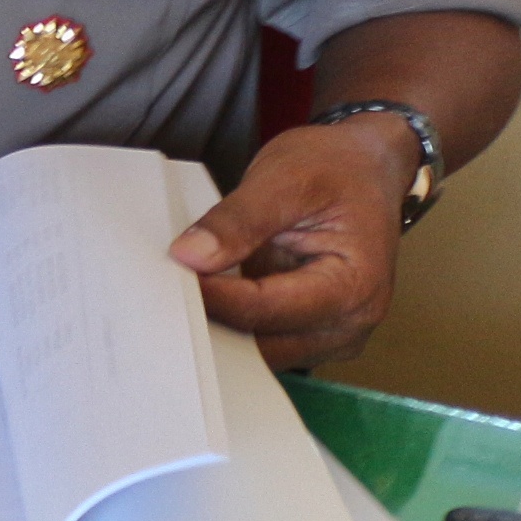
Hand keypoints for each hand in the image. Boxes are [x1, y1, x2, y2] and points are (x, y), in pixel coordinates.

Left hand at [170, 117, 416, 367]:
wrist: (364, 169)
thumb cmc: (335, 170)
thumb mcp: (284, 179)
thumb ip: (237, 221)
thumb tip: (190, 256)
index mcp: (354, 287)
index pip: (266, 308)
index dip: (212, 296)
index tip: (168, 275)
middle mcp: (347, 324)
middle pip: (261, 343)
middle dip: (209, 322)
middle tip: (156, 292)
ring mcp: (328, 333)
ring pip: (256, 352)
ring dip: (216, 329)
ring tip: (173, 295)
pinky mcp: (307, 331)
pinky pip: (259, 341)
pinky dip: (228, 324)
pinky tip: (199, 299)